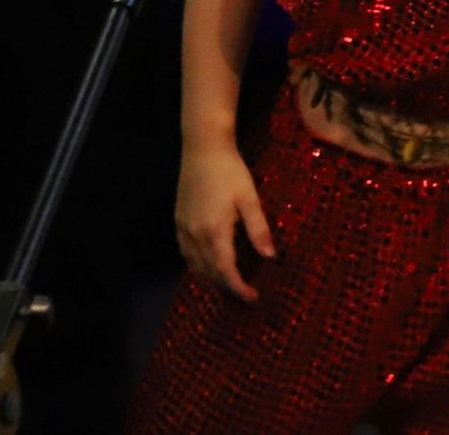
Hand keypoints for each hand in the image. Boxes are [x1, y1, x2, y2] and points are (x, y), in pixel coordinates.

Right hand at [175, 140, 274, 301]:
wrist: (202, 149)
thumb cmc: (230, 172)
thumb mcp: (249, 198)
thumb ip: (259, 229)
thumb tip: (270, 256)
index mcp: (214, 232)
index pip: (225, 271)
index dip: (238, 288)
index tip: (252, 298)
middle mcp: (195, 235)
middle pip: (208, 273)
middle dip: (226, 288)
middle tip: (245, 295)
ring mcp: (183, 229)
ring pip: (194, 266)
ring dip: (211, 279)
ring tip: (230, 285)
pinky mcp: (178, 222)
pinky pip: (186, 254)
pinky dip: (198, 266)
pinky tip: (209, 266)